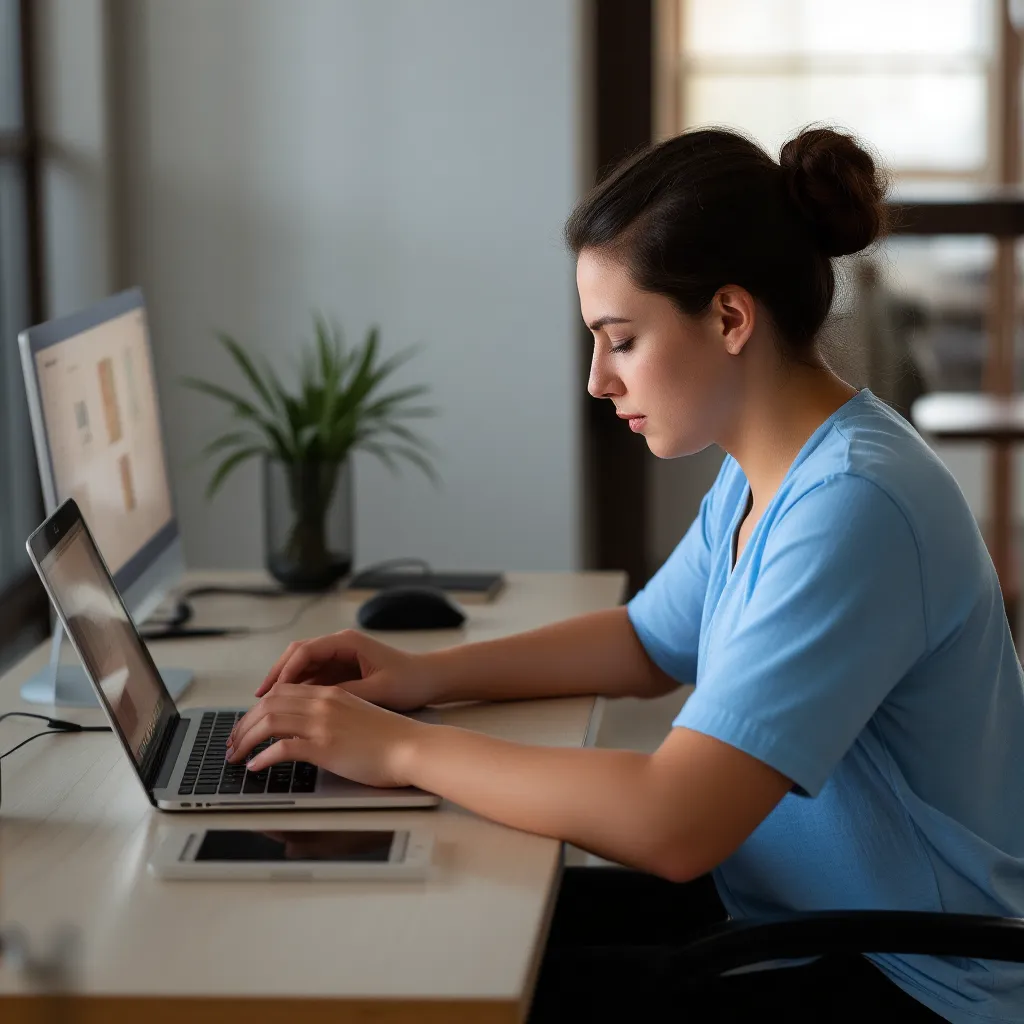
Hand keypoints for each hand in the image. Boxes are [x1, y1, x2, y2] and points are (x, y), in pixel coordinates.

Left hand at [226, 683, 425, 788]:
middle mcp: (323, 702)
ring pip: (268, 722)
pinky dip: (263, 757)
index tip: (248, 724)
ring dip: (245, 739)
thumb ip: (334, 717)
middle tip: (232, 742)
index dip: (258, 707)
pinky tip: (256, 766)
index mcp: (332, 693)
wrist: (413, 747)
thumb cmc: (392, 738)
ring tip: (235, 756)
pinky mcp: (325, 746)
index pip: (283, 691)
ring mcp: (323, 723)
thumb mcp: (359, 716)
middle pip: (269, 704)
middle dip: (243, 723)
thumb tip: (311, 732)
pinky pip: (282, 748)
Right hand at [254, 629, 436, 710]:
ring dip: (285, 684)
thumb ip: (344, 693)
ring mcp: (341, 657)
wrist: (432, 679)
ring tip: (266, 706)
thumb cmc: (410, 681)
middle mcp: (341, 645)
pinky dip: (299, 690)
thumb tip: (313, 703)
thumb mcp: (377, 690)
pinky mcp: (344, 670)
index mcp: (347, 643)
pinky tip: (289, 708)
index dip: (284, 672)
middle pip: (297, 656)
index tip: (270, 692)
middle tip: (257, 698)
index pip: (304, 652)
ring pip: (303, 667)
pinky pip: (314, 677)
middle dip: (276, 676)